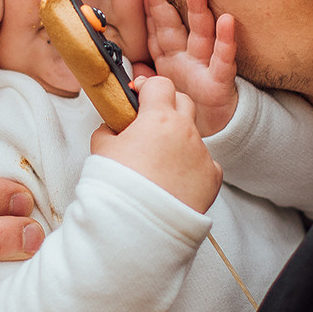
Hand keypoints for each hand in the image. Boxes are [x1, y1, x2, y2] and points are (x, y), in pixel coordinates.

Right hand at [89, 75, 221, 212]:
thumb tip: (111, 127)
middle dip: (168, 107)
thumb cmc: (118, 189)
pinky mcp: (212, 178)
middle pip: (183, 102)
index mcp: (159, 119)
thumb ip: (107, 130)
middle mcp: (186, 132)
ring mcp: (202, 154)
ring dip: (179, 140)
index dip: (147, 88)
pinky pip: (206, 163)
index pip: (160, 85)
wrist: (137, 226)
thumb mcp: (101, 151)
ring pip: (194, 136)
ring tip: (159, 162)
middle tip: (150, 124)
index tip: (139, 97)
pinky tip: (176, 180)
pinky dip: (192, 167)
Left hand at [145, 0, 237, 136]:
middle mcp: (185, 55)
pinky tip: (227, 20)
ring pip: (200, 32)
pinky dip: (226, 40)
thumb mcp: (163, 92)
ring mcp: (204, 64)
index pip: (154, 31)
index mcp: (169, 57)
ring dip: (197, 10)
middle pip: (172, 26)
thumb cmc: (191, 104)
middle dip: (162, 3)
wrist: (218, 128)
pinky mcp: (221, 79)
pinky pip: (223, 58)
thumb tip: (129, 77)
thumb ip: (146, 81)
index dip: (146, 11)